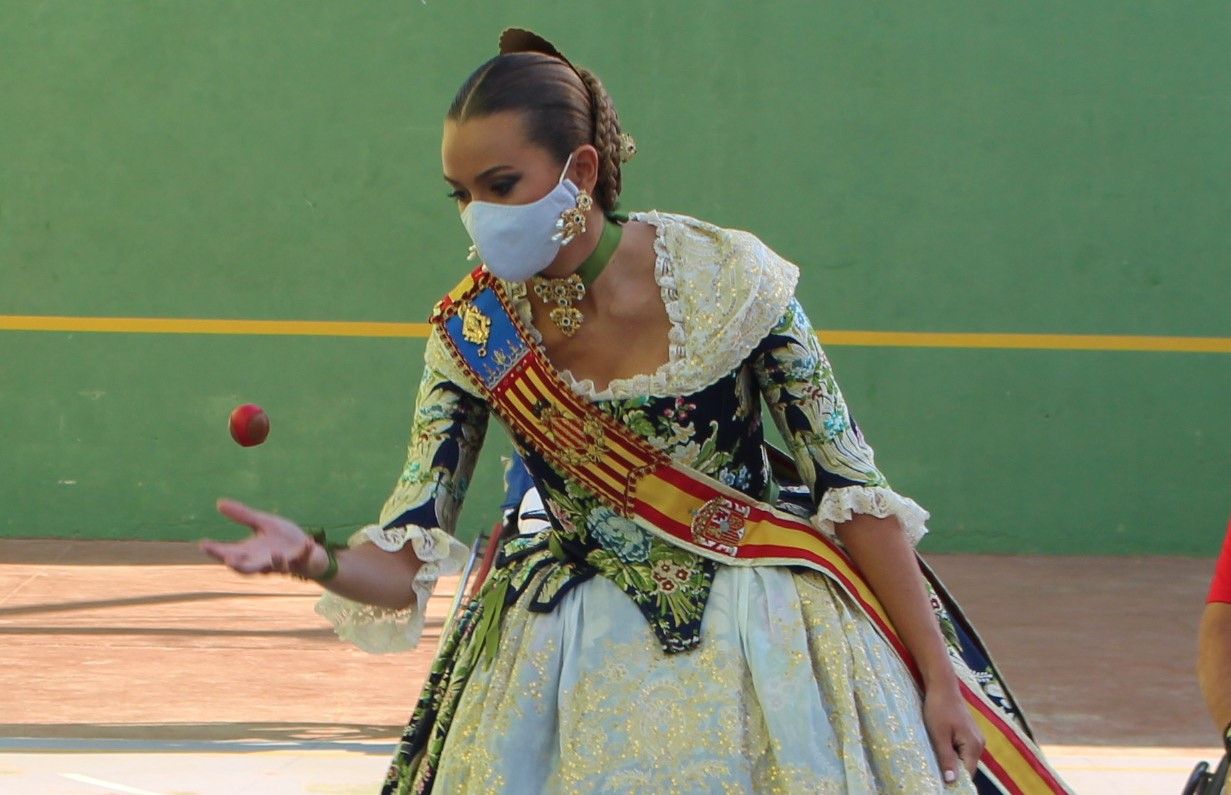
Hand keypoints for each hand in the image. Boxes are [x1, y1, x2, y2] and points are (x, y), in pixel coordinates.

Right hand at [201, 499, 320, 577]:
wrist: (311, 550)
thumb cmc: (284, 539)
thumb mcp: (263, 523)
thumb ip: (243, 516)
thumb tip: (219, 503)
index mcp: (252, 553)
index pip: (230, 554)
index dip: (216, 552)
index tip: (203, 544)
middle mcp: (265, 562)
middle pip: (247, 569)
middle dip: (238, 566)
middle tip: (228, 561)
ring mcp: (284, 564)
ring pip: (277, 568)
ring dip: (276, 561)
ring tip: (275, 552)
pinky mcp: (302, 562)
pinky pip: (305, 559)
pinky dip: (307, 551)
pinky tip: (309, 542)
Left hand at [923, 683, 984, 785]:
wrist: (942, 685)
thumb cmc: (939, 708)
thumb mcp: (939, 734)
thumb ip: (946, 758)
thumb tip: (952, 781)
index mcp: (973, 746)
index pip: (967, 773)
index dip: (955, 781)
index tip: (940, 783)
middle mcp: (979, 744)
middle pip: (966, 767)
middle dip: (952, 772)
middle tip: (935, 773)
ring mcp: (976, 737)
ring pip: (963, 758)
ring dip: (951, 762)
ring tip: (935, 762)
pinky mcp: (969, 732)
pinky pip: (962, 749)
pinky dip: (952, 752)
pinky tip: (940, 750)